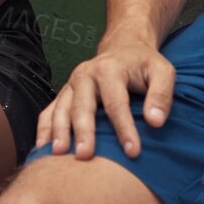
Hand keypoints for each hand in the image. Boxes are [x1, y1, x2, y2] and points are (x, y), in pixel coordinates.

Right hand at [36, 36, 174, 159]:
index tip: (133, 152)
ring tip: (58, 155)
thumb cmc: (144, 65)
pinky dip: (44, 129)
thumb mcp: (162, 72)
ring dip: (58, 132)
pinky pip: (49, 111)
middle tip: (85, 156)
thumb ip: (161, 95)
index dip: (124, 128)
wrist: (124, 48)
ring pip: (61, 109)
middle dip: (83, 131)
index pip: (116, 103)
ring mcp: (71, 84)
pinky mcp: (64, 93)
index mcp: (109, 69)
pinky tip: (41, 149)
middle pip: (82, 106)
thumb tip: (155, 122)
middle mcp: (85, 74)